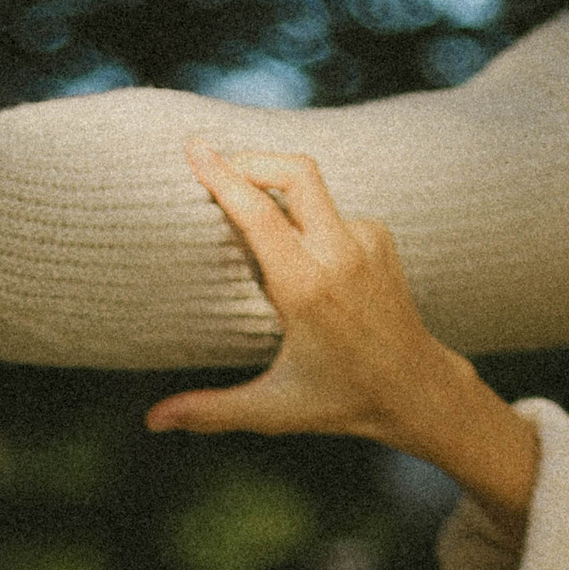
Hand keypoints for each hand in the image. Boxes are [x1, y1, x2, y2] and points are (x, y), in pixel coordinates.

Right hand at [147, 151, 539, 519]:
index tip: (195, 148)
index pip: (260, 214)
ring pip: (311, 188)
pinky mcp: (379, 235)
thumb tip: (152, 421)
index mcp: (308, 289)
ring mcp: (365, 240)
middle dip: (252, 159)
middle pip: (295, 172)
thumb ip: (209, 410)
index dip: (224, 176)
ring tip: (248, 214)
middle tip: (216, 164)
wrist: (416, 389)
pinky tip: (294, 250)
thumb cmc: (340, 401)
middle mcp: (339, 254)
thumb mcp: (272, 409)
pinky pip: (330, 211)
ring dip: (276, 190)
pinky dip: (304, 219)